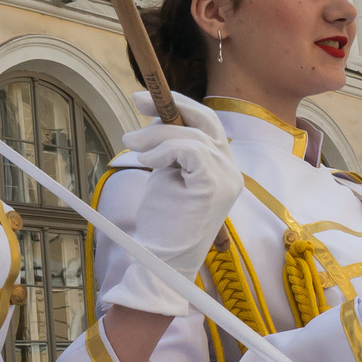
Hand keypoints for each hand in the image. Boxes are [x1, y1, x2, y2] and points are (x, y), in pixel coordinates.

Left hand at [99, 91, 242, 316]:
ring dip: (154, 135)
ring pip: (190, 134)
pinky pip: (187, 148)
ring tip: (130, 145)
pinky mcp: (213, 184)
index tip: (147, 101)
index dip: (180, 106)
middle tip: (137, 100)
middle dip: (171, 105)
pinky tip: (147, 163)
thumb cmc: (163, 223)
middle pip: (206, 120)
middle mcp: (231, 170)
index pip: (208, 125)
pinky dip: (162, 149)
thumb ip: (171, 148)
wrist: (162, 260)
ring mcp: (226, 177)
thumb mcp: (168, 175)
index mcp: (223, 167)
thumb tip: (158, 115)